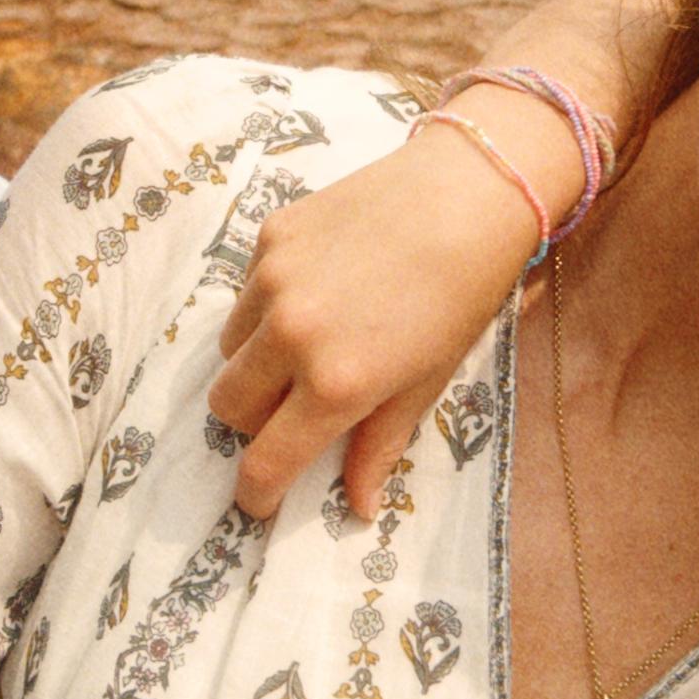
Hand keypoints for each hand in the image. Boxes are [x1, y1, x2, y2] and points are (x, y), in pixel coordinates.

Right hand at [210, 111, 550, 520]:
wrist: (470, 192)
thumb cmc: (463, 294)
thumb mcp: (428, 380)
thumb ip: (381, 442)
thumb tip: (359, 506)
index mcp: (336, 383)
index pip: (266, 461)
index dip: (256, 492)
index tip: (258, 502)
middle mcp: (292, 334)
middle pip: (228, 406)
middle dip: (254, 420)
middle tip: (293, 411)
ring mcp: (273, 280)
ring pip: (229, 349)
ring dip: (256, 361)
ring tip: (311, 343)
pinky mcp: (271, 235)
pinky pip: (245, 292)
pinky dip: (267, 307)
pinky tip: (320, 289)